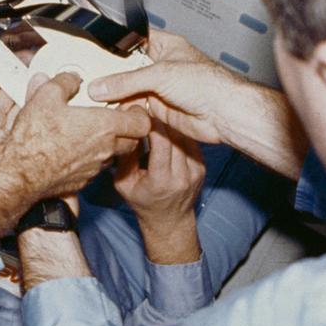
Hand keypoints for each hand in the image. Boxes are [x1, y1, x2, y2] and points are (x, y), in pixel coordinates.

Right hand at [0, 72, 150, 237]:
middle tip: (114, 118)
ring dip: (108, 144)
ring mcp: (94, 168)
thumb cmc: (34, 138)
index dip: (139, 113)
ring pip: (113, 154)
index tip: (130, 105)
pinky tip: (73, 148)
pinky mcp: (82, 180)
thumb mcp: (46, 96)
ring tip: (90, 132)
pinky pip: (94, 167)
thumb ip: (64, 82)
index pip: (142, 122)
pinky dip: (90, 158)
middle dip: (128, 129)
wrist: (19, 173)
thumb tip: (70, 78)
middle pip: (133, 140)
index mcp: (103, 127)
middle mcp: (104, 149)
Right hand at [88, 30, 308, 177]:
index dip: (113, 47)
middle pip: (125, 68)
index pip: (132, 41)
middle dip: (109, 75)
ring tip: (92, 95)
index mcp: (163, 46)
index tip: (92, 53)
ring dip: (113, 95)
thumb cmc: (208, 84)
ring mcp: (157, 88)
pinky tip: (108, 109)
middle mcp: (159, 66)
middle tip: (88, 78)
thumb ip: (127, 81)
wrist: (223, 114)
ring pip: (127, 90)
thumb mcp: (161, 74)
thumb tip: (101, 86)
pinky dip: (121, 110)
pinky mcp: (156, 109)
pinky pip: (132, 108)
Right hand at [113, 122, 204, 264]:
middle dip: (160, 118)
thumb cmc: (143, 201)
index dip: (151, 123)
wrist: (170, 220)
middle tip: (149, 105)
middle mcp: (182, 176)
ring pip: (184, 136)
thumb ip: (124, 158)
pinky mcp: (202, 167)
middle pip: (174, 136)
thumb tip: (125, 128)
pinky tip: (168, 126)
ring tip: (158, 112)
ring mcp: (196, 172)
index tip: (140, 110)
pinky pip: (190, 142)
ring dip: (171, 123)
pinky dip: (178, 133)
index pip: (161, 143)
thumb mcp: (124, 183)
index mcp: (161, 182)